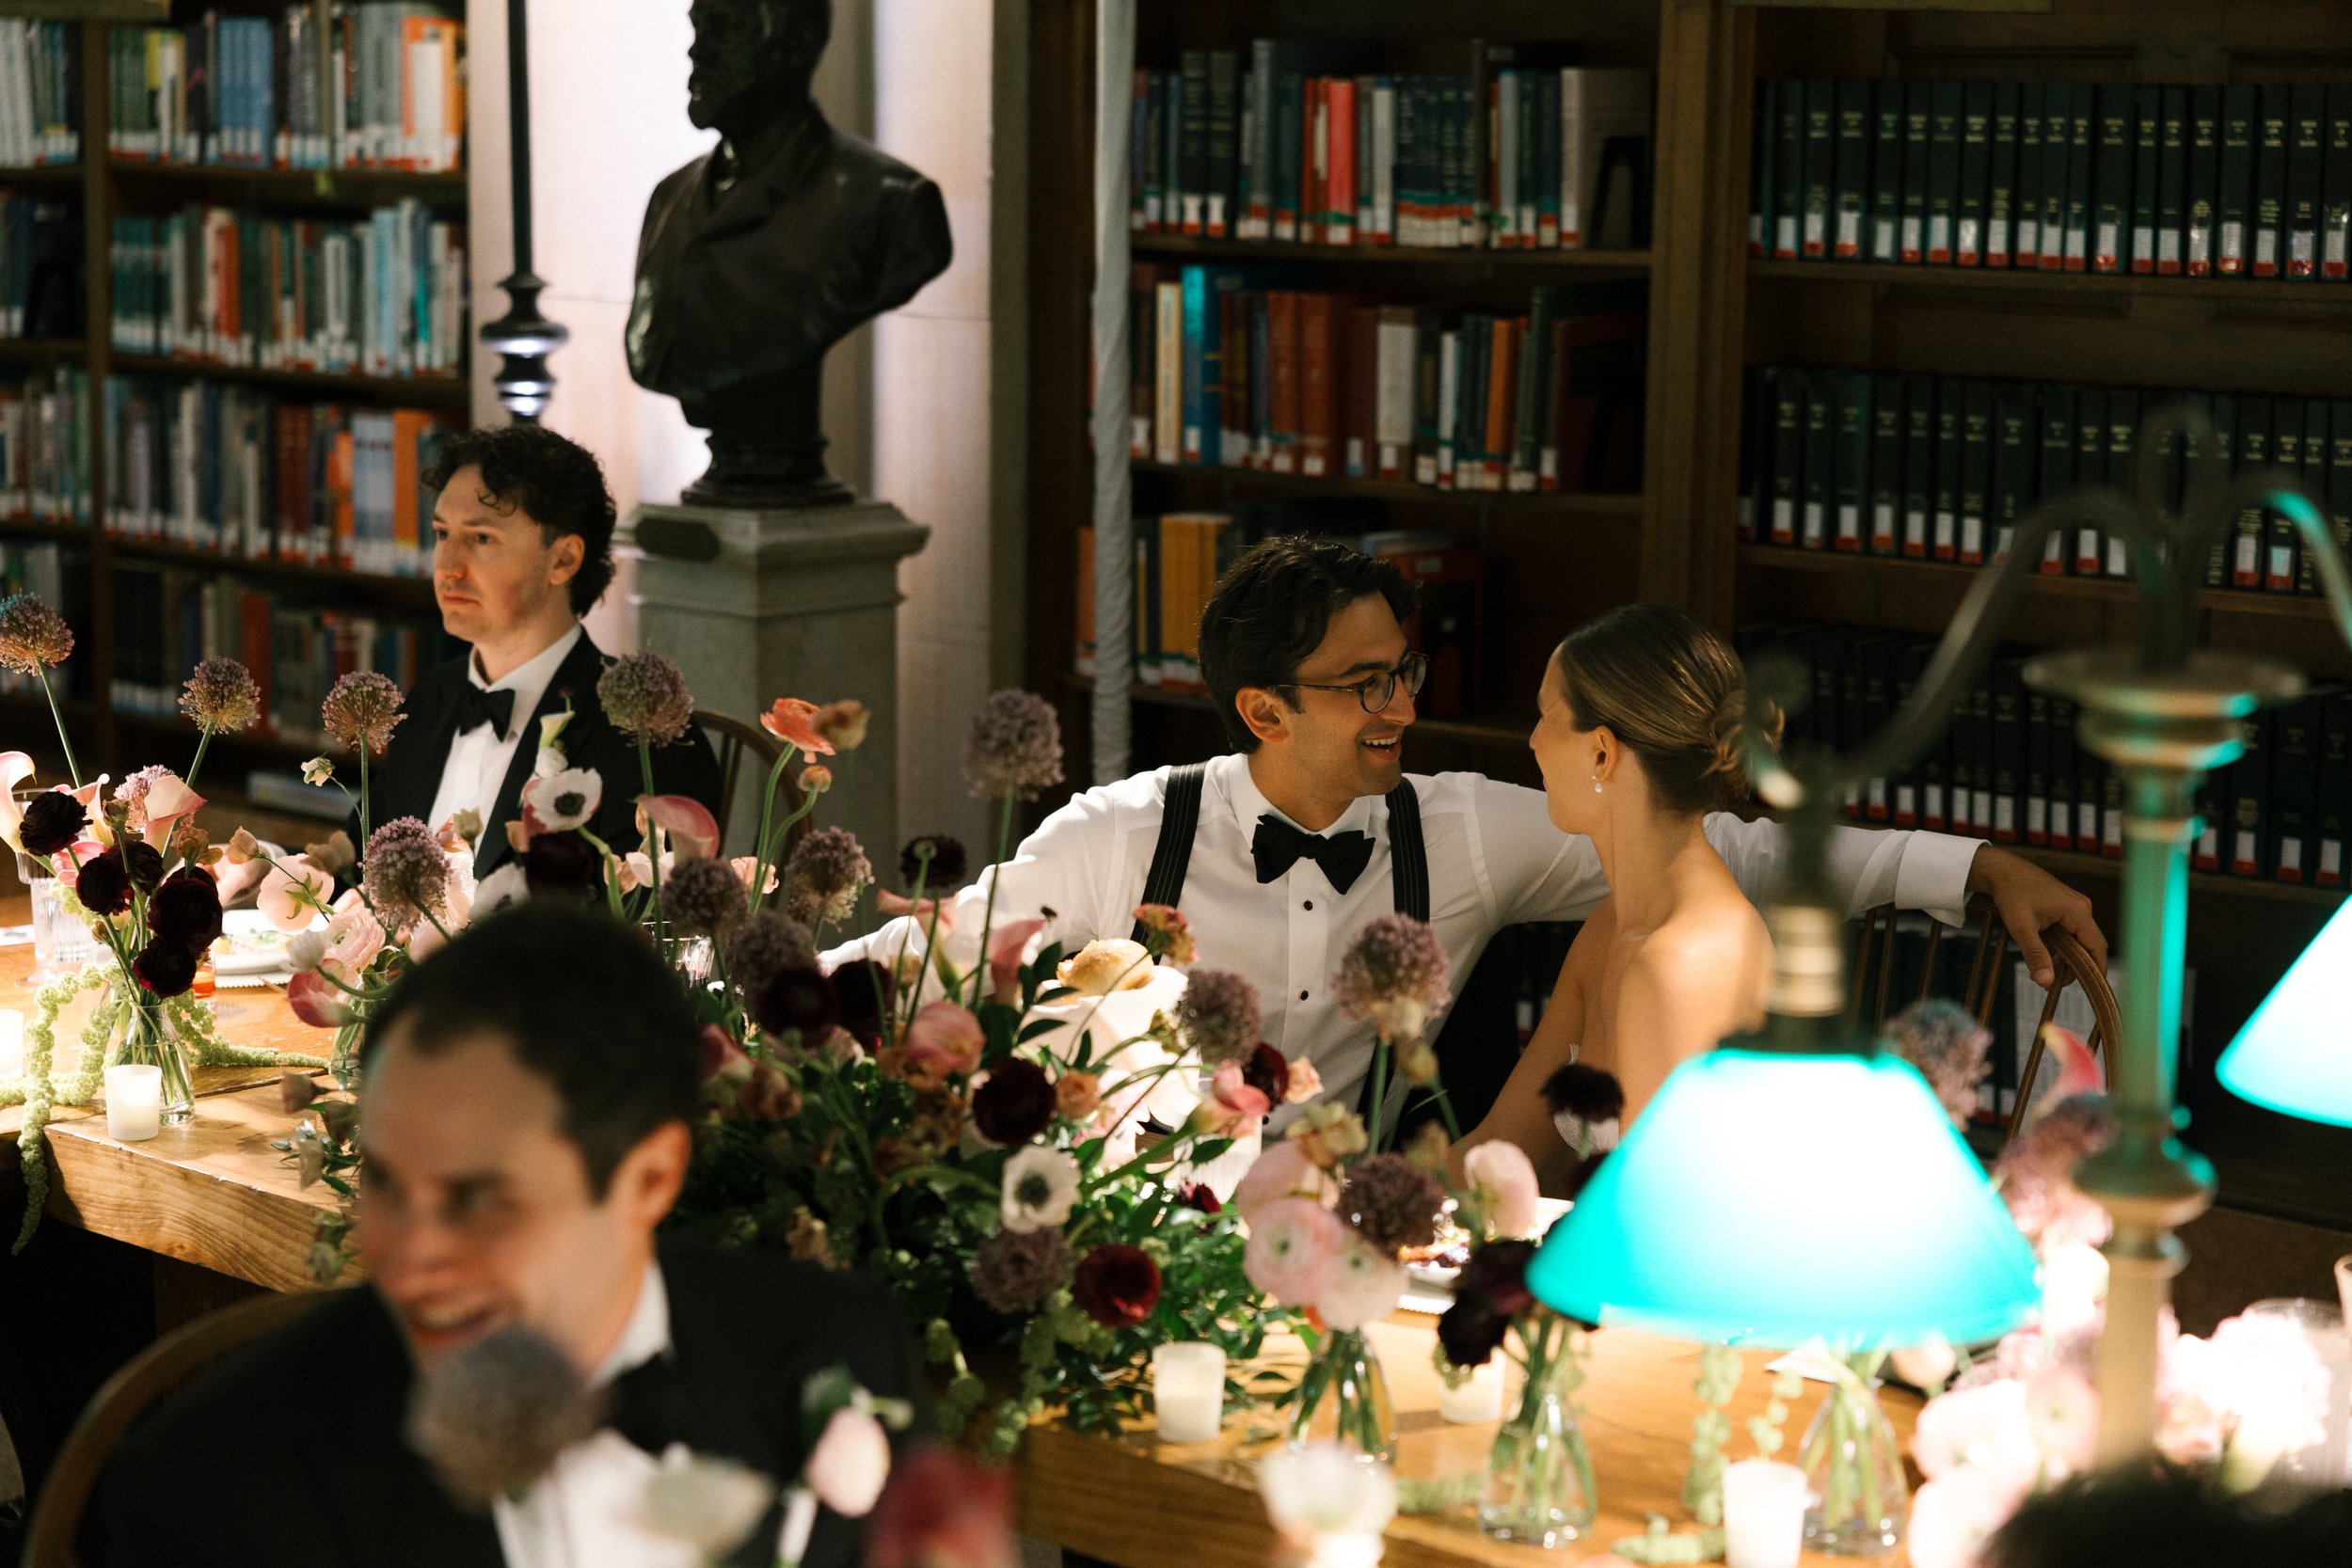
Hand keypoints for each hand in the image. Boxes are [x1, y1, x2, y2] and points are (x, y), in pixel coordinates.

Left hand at [1966, 845, 2105, 988]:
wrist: (2001, 870)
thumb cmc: (2011, 894)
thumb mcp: (2021, 927)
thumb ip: (2035, 955)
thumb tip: (2046, 982)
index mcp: (2078, 912)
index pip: (2097, 947)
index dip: (2097, 970)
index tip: (2091, 990)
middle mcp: (2082, 908)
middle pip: (2089, 945)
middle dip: (2076, 968)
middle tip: (2055, 985)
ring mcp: (2075, 906)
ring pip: (2079, 940)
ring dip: (2066, 959)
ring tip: (2045, 976)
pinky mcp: (2066, 907)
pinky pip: (2071, 932)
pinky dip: (2062, 947)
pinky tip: (2045, 959)